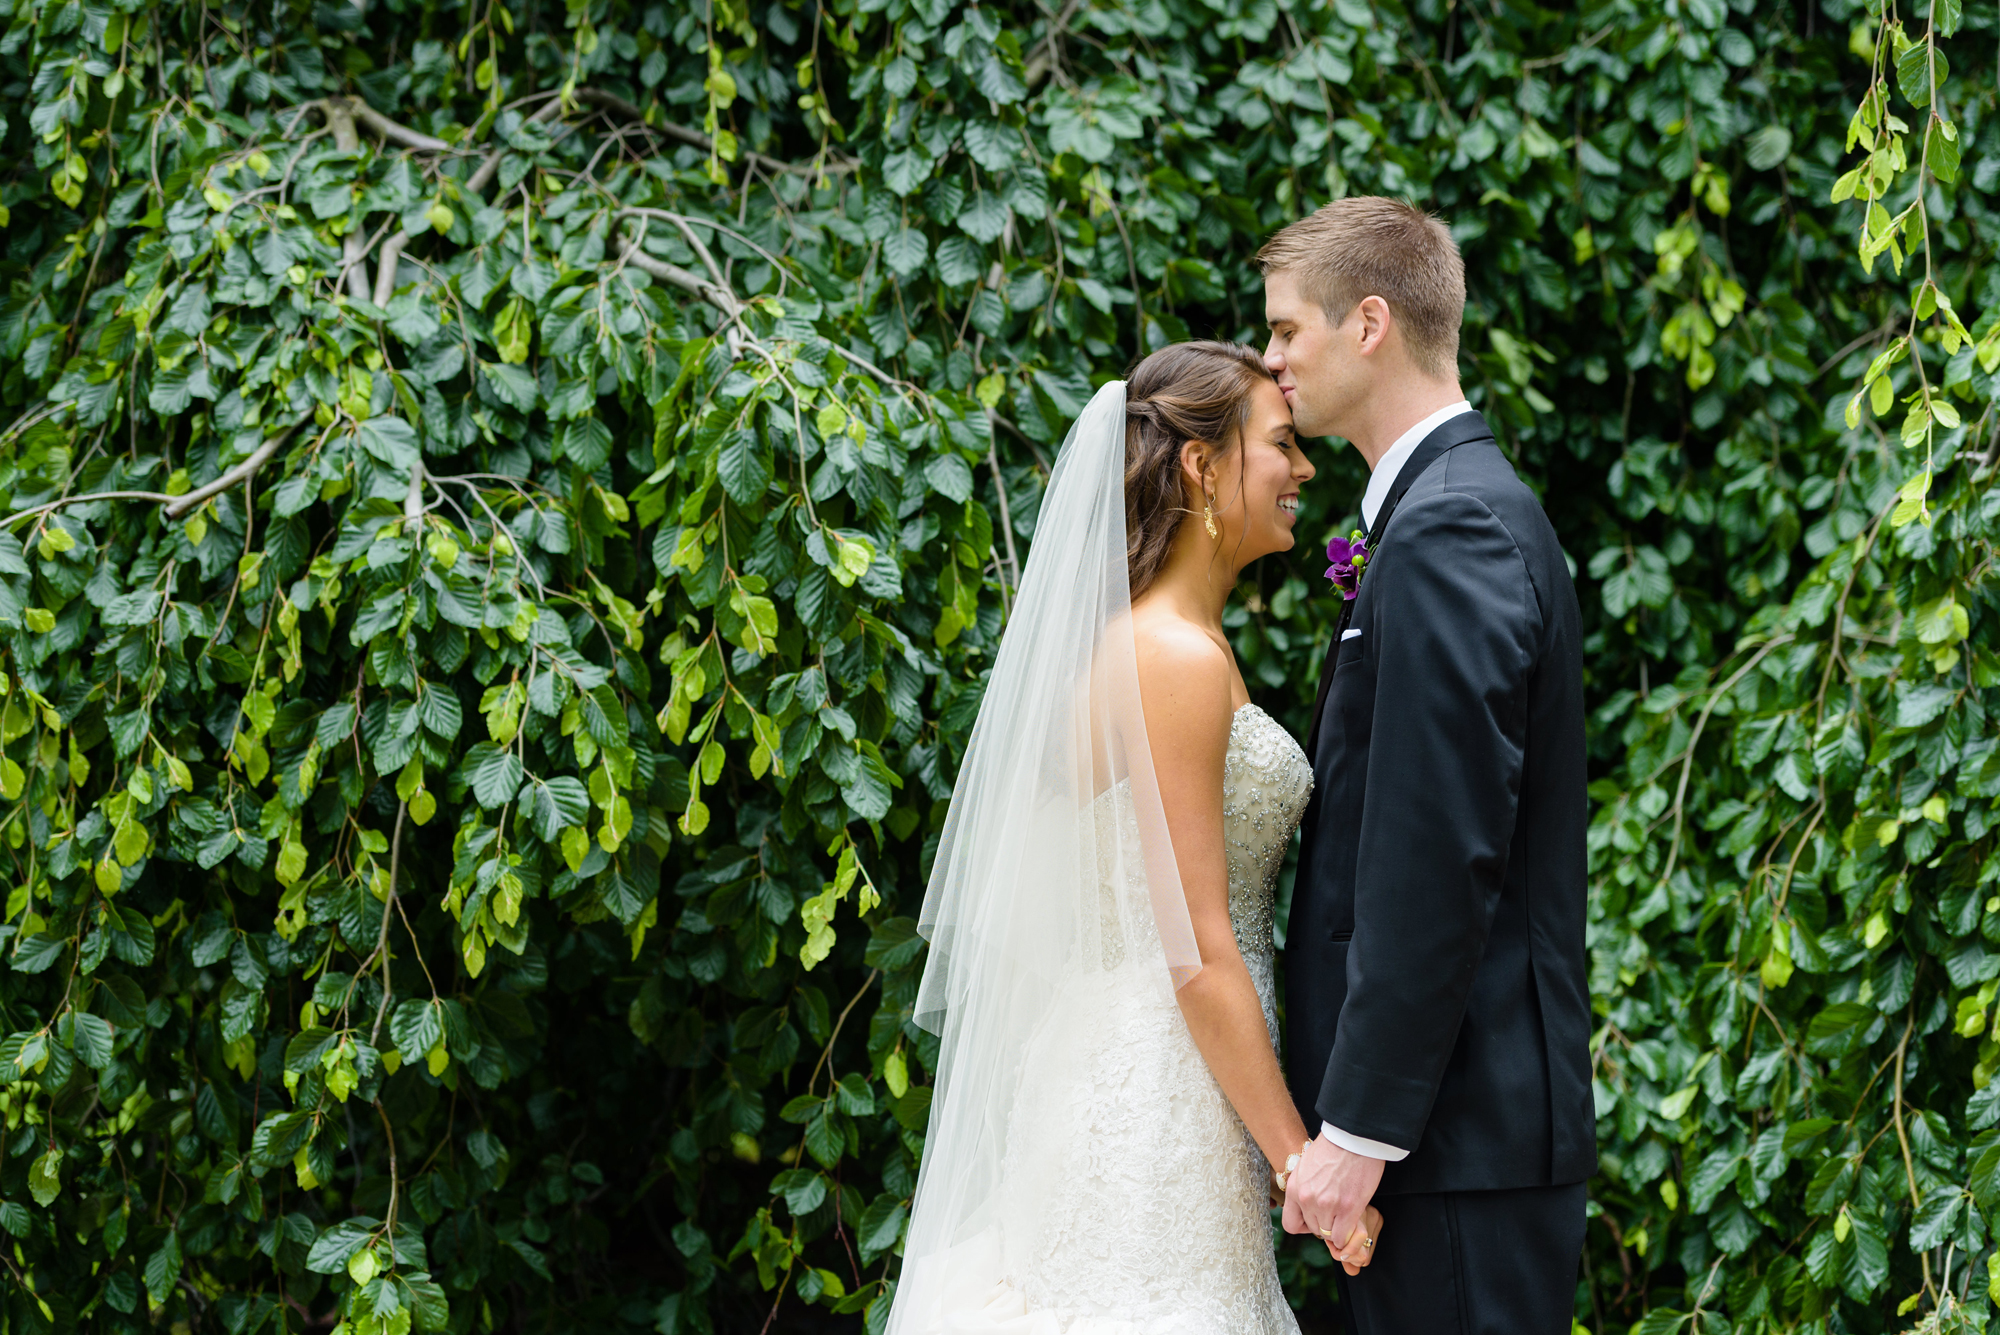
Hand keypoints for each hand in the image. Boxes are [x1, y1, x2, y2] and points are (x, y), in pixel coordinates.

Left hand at [1281, 1134, 1383, 1269]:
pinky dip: (1347, 1235)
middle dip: (1324, 1223)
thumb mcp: (1307, 1166)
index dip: (1304, 1225)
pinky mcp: (1348, 1208)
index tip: (1315, 1219)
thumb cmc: (1333, 1147)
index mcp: (1294, 1188)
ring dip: (1337, 1228)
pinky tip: (1352, 1222)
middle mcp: (1307, 1199)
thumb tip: (1309, 1204)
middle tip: (1336, 1212)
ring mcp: (1327, 1205)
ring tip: (1346, 1213)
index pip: (1290, 1224)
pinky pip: (1342, 1237)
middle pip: (1313, 1229)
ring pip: (1328, 1234)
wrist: (1353, 1136)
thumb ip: (1305, 1187)